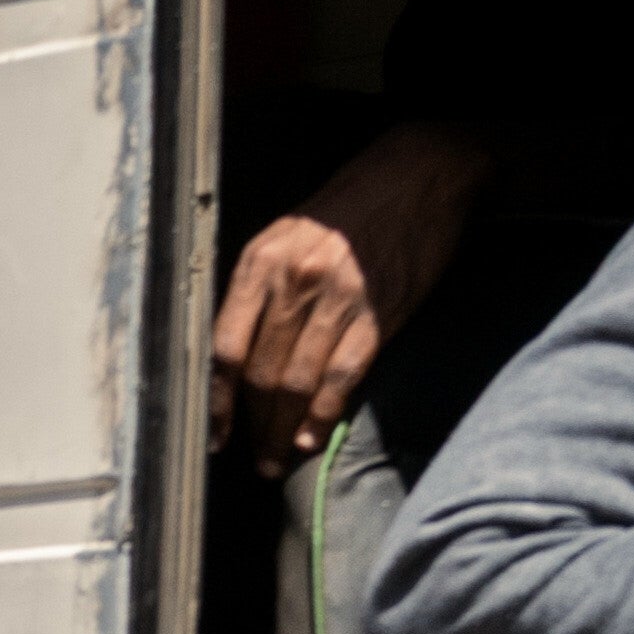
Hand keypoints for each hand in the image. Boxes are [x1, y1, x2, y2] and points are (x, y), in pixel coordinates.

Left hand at [214, 126, 493, 465]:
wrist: (418, 175)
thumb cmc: (350, 209)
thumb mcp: (289, 234)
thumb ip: (263, 289)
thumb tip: (241, 355)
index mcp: (261, 262)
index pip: (225, 346)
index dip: (217, 399)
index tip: (216, 433)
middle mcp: (292, 282)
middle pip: (260, 373)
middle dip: (253, 425)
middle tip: (253, 458)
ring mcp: (336, 299)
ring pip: (298, 382)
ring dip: (283, 430)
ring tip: (277, 459)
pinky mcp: (378, 314)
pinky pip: (342, 378)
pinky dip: (324, 416)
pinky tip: (311, 438)